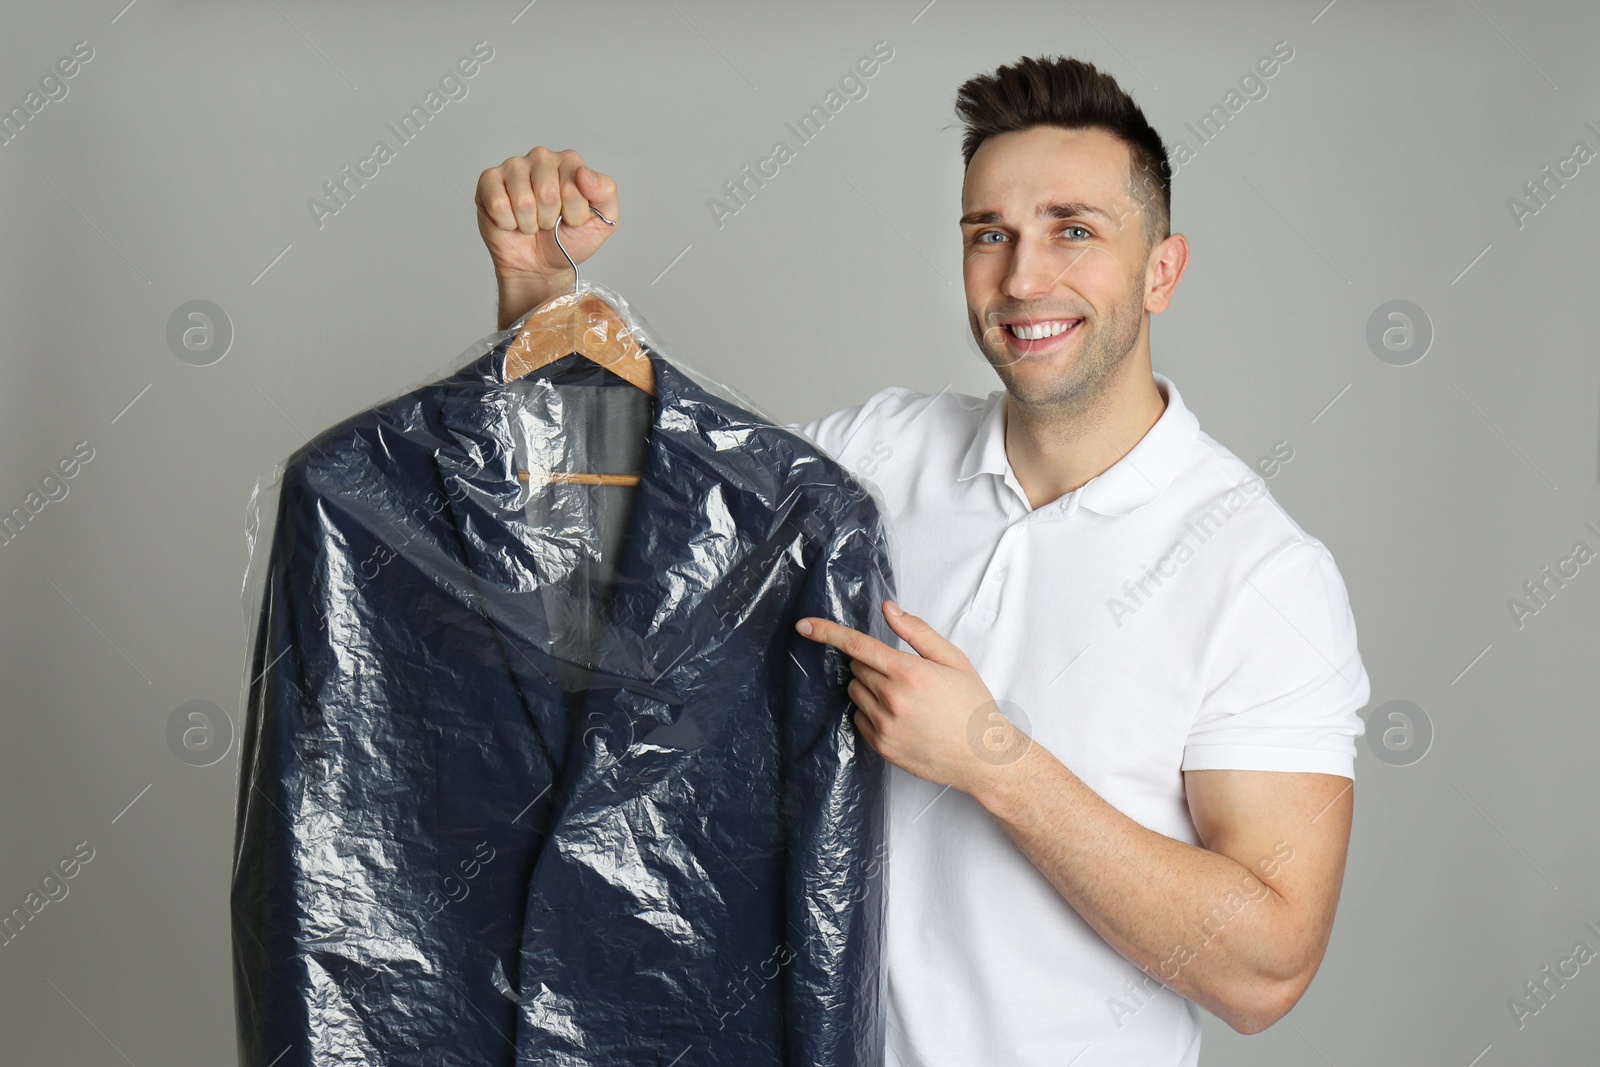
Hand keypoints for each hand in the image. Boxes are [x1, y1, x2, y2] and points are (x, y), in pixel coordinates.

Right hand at [476, 147, 619, 324]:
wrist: (540, 265)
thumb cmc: (569, 240)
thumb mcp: (603, 221)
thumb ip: (605, 192)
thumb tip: (583, 174)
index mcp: (570, 161)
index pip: (575, 185)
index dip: (574, 213)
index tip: (572, 219)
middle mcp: (541, 157)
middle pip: (548, 192)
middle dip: (550, 219)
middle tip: (549, 223)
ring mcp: (513, 166)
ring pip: (523, 201)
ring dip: (529, 223)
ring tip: (531, 223)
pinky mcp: (489, 180)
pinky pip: (498, 204)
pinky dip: (508, 223)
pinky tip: (511, 221)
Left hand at [795, 600, 1029, 796]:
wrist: (983, 757)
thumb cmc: (972, 706)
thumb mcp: (953, 660)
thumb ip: (917, 632)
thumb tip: (888, 609)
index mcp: (909, 672)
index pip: (857, 645)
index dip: (827, 632)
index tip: (804, 625)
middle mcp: (891, 699)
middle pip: (857, 668)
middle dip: (872, 664)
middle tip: (903, 674)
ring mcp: (884, 725)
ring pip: (855, 692)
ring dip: (869, 687)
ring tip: (904, 697)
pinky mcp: (880, 746)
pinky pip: (859, 718)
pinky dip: (871, 712)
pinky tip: (900, 717)